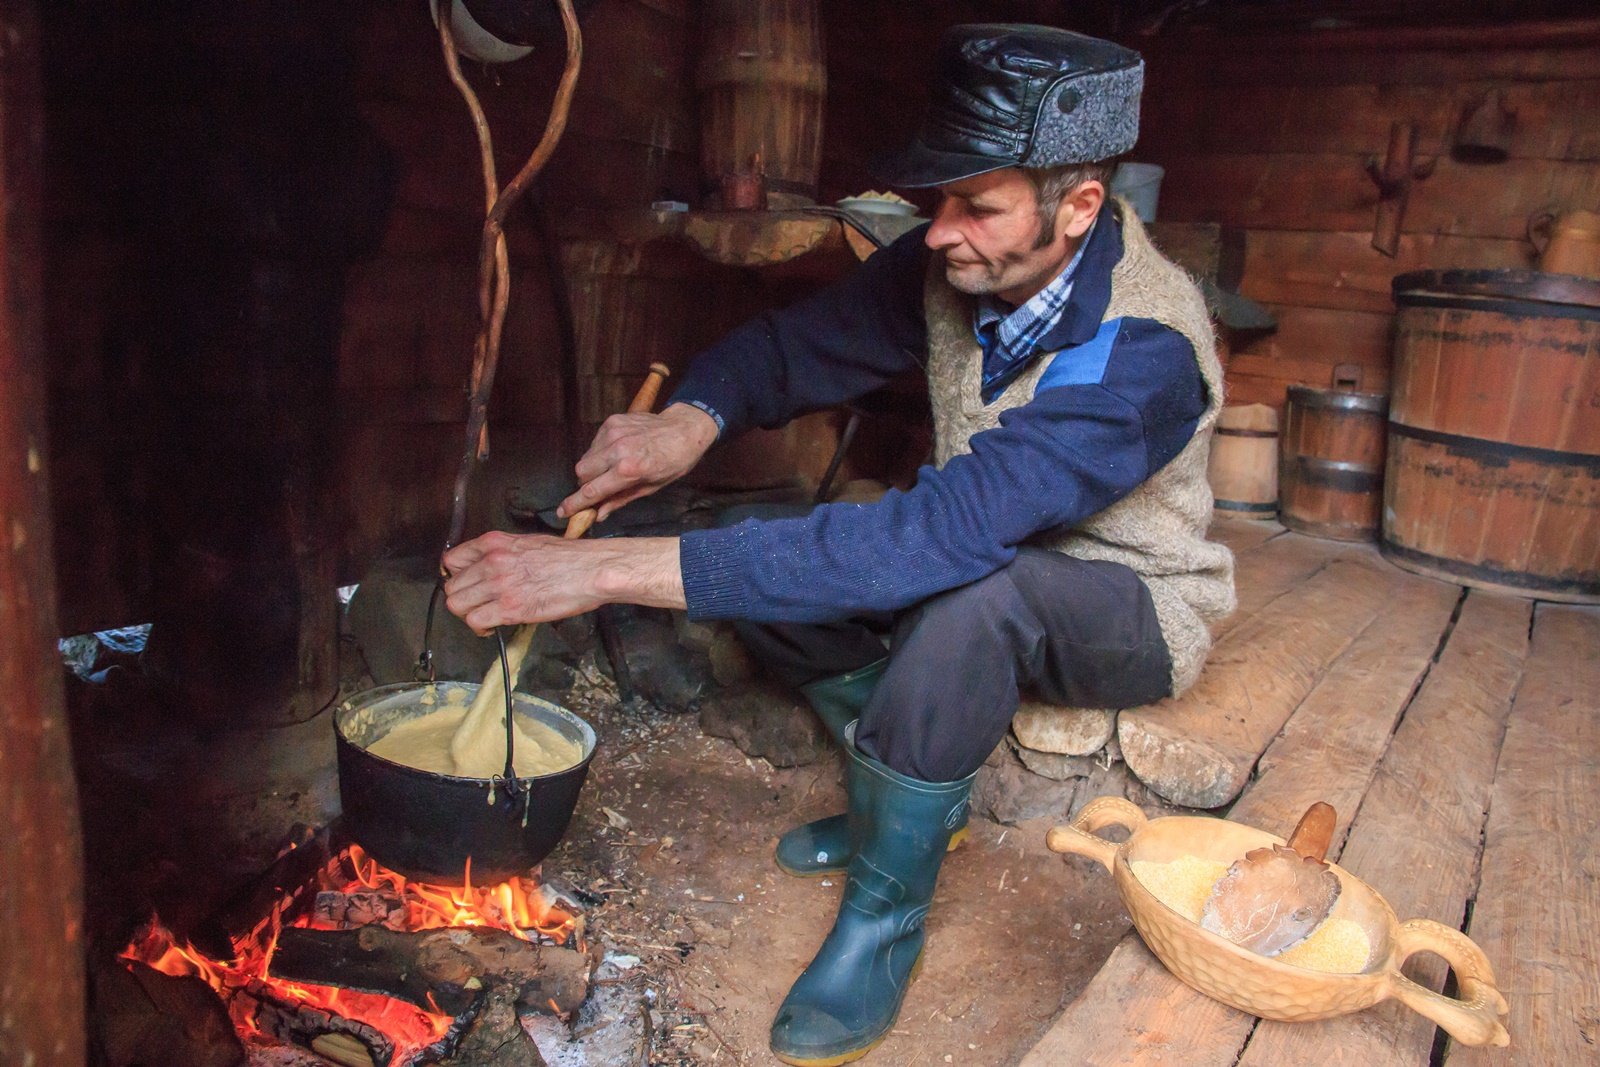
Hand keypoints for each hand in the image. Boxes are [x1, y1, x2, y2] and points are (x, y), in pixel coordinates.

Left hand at [442, 532, 685, 632]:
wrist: (591, 570)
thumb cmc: (569, 558)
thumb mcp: (529, 542)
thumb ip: (503, 552)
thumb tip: (491, 566)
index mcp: (495, 542)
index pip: (452, 559)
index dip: (457, 576)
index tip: (467, 585)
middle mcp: (492, 562)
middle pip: (453, 586)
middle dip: (463, 599)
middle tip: (478, 605)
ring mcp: (499, 585)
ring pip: (457, 605)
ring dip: (468, 615)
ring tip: (484, 617)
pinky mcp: (510, 608)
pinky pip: (475, 621)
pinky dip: (479, 628)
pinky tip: (491, 627)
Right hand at [558, 402, 717, 522]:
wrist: (685, 429)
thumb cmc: (673, 461)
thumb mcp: (651, 487)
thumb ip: (620, 500)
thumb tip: (598, 514)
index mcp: (628, 470)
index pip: (591, 491)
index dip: (574, 504)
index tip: (563, 512)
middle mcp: (617, 450)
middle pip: (581, 473)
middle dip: (586, 484)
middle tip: (600, 487)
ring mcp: (613, 432)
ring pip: (586, 457)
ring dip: (593, 467)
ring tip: (614, 467)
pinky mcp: (612, 421)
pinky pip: (594, 443)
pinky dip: (600, 452)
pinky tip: (617, 452)